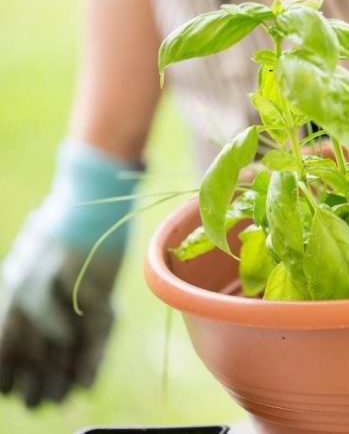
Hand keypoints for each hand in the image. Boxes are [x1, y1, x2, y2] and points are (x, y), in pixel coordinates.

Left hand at [0, 140, 136, 406]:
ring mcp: (61, 285)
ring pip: (57, 346)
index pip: (4, 332)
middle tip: (35, 404)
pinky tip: (83, 383)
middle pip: (29, 344)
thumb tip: (38, 315)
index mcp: (14, 277)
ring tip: (57, 402)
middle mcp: (29, 285)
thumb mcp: (38, 250)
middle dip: (31, 377)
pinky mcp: (95, 284)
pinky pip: (93, 332)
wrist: (94, 189)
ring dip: (56, 378)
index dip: (5, 363)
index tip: (7, 389)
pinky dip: (88, 360)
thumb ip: (31, 283)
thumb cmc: (68, 218)